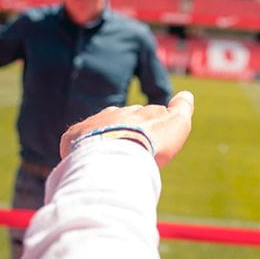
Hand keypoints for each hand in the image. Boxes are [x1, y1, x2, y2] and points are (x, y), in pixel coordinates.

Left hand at [60, 91, 194, 166]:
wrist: (119, 150)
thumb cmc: (152, 141)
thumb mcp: (177, 124)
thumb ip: (182, 109)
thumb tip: (186, 94)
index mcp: (139, 114)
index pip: (142, 116)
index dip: (146, 127)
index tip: (148, 139)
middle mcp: (115, 114)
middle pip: (118, 122)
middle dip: (122, 133)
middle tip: (126, 155)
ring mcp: (94, 124)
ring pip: (97, 130)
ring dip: (100, 143)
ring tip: (104, 163)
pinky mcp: (74, 136)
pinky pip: (74, 140)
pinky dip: (76, 149)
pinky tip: (83, 165)